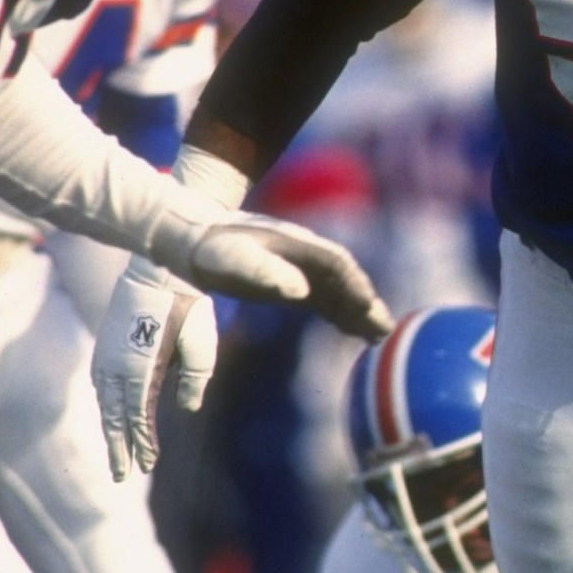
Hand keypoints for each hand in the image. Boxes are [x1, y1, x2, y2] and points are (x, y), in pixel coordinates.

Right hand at [91, 259, 217, 479]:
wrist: (159, 270)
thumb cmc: (188, 308)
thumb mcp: (201, 345)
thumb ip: (195, 381)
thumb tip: (186, 410)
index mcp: (141, 369)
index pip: (140, 418)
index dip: (143, 444)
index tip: (148, 465)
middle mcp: (118, 367)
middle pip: (116, 418)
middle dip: (120, 448)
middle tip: (123, 475)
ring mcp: (107, 357)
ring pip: (106, 405)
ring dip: (111, 431)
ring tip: (117, 455)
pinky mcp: (105, 348)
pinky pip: (102, 386)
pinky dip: (107, 408)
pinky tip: (112, 420)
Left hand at [162, 213, 392, 341]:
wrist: (187, 237)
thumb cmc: (209, 248)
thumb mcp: (232, 258)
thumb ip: (265, 271)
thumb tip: (300, 290)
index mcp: (297, 243)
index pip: (336, 264)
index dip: (354, 285)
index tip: (368, 308)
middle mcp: (303, 253)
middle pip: (344, 278)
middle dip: (365, 302)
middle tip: (384, 329)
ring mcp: (297, 266)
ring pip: (336, 289)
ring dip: (357, 310)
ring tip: (376, 336)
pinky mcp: (286, 281)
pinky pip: (321, 297)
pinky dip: (339, 313)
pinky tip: (348, 330)